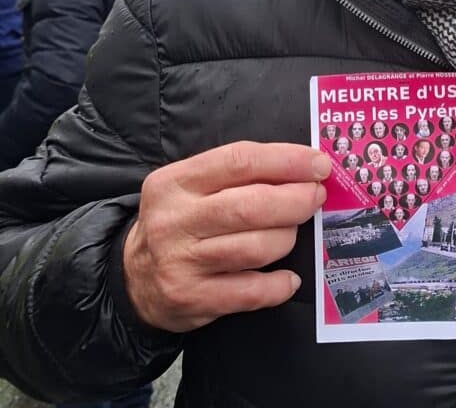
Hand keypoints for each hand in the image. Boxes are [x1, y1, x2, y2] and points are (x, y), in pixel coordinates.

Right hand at [123, 141, 329, 332]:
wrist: (132, 277)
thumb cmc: (180, 220)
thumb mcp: (192, 186)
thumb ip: (239, 174)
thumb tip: (304, 168)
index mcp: (176, 181)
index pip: (239, 160)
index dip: (286, 160)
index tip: (318, 164)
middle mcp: (174, 220)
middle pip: (251, 205)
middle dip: (296, 200)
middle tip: (316, 197)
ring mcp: (181, 263)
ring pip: (255, 247)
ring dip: (286, 238)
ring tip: (291, 233)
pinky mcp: (192, 299)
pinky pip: (251, 292)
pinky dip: (278, 284)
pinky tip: (288, 278)